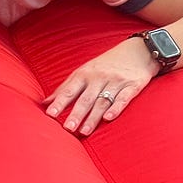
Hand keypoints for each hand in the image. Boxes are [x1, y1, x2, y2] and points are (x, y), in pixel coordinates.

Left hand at [43, 37, 159, 136]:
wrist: (138, 50)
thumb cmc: (105, 65)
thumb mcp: (83, 72)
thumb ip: (65, 88)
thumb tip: (43, 103)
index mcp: (84, 74)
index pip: (70, 90)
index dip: (60, 102)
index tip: (50, 114)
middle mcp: (99, 78)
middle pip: (85, 98)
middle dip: (76, 113)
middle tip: (67, 128)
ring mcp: (116, 82)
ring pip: (102, 101)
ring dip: (93, 117)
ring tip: (84, 131)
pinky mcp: (133, 86)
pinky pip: (123, 98)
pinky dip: (116, 108)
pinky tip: (108, 118)